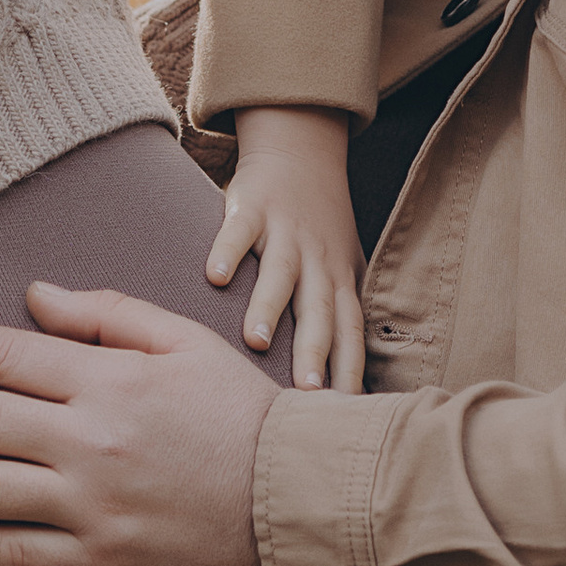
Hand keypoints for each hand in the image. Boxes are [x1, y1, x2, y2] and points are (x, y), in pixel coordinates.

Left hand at [0, 284, 278, 565]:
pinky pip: (10, 555)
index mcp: (109, 380)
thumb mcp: (184, 341)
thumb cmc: (244, 414)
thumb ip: (107, 315)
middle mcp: (89, 441)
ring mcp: (89, 507)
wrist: (297, 503)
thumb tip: (33, 298)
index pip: (2, 356)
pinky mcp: (97, 563)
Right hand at [209, 106, 366, 391]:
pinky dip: (228, 249)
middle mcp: (317, 261)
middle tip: (307, 393)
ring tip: (255, 341)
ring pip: (280, 274)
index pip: (350, 333)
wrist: (302, 153)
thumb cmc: (321, 227)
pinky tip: (214, 277)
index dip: (350, 371)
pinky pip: (239, 230)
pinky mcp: (252, 207)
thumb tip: (348, 387)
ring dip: (269, 306)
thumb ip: (341, 320)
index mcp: (339, 281)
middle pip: (319, 311)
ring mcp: (285, 234)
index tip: (345, 413)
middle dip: (315, 352)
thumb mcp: (342, 270)